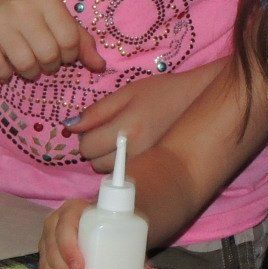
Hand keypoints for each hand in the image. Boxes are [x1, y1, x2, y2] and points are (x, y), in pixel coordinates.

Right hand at [0, 0, 105, 82]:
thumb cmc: (30, 16)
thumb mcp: (57, 19)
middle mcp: (22, 7)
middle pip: (49, 55)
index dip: (69, 55)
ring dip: (30, 72)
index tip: (61, 53)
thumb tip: (100, 67)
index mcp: (47, 0)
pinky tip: (6, 64)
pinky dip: (6, 74)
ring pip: (26, 65)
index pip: (70, 39)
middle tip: (43, 60)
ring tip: (27, 63)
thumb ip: (81, 41)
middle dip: (49, 66)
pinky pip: (0, 70)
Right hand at [39, 197, 155, 268]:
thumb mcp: (123, 231)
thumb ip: (134, 251)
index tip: (80, 268)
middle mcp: (55, 227)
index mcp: (73, 212)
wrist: (104, 224)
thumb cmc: (112, 225)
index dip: (68, 247)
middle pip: (53, 252)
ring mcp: (49, 246)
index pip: (65, 227)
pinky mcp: (48, 264)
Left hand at [69, 65, 219, 172]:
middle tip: (108, 131)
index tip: (94, 126)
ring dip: (107, 159)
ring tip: (122, 140)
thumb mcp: (126, 93)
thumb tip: (69, 126)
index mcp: (126, 129)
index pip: (87, 146)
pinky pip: (125, 176)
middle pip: (95, 163)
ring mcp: (145, 165)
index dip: (85, 135)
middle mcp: (135, 152)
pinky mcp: (154, 170)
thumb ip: (96, 111)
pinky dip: (122, 166)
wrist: (197, 101)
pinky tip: (132, 150)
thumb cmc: (161, 92)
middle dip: (95, 148)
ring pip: (108, 173)